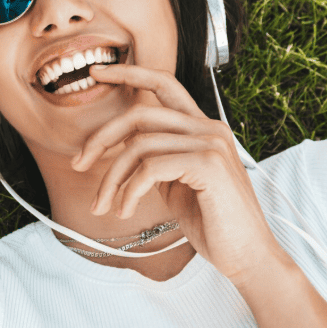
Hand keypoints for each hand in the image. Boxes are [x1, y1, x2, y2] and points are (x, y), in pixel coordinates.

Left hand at [71, 63, 282, 285]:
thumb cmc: (214, 223)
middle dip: (100, 138)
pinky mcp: (209, 165)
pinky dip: (129, 191)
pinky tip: (124, 210)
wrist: (248, 256)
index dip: (129, 73)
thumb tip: (124, 148)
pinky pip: (150, 167)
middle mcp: (209, 128)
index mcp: (202, 128)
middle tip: (78, 164)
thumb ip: (157, 159)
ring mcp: (211, 144)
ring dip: (112, 178)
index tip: (97, 71)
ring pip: (139, 145)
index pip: (163, 83)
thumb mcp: (177, 184)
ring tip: (103, 205)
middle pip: (139, 114)